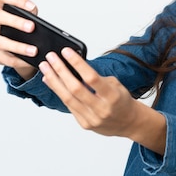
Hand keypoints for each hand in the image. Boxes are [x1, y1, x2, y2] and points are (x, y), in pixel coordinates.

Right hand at [0, 0, 38, 79]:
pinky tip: (29, 61)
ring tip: (34, 50)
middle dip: (15, 22)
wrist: (16, 46)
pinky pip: (3, 58)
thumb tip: (41, 24)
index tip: (31, 7)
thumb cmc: (22, 27)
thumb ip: (31, 16)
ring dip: (17, 46)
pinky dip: (18, 60)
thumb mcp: (27, 18)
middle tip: (32, 27)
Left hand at [40, 48, 166, 153]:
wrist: (129, 122)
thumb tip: (74, 67)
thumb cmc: (122, 100)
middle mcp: (101, 108)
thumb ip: (96, 78)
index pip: (91, 78)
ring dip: (54, 81)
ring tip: (45, 68)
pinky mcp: (84, 124)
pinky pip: (68, 106)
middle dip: (60, 70)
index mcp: (112, 96)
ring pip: (67, 98)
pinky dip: (58, 92)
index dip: (77, 64)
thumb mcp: (116, 85)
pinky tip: (51, 81)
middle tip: (51, 58)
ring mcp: (92, 118)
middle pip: (75, 88)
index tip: (66, 52)